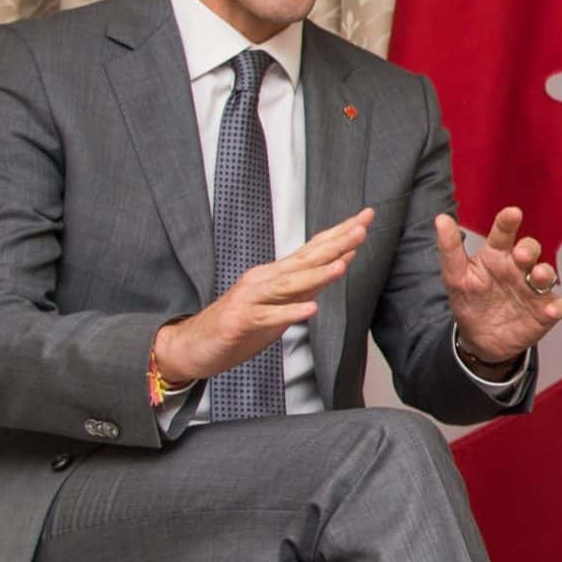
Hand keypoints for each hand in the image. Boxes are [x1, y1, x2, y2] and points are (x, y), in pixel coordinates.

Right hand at [153, 209, 370, 387]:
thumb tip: (341, 263)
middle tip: (361, 229)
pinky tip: (310, 308)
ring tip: (341, 266)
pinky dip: (290, 312)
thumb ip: (308, 284)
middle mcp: (264, 279)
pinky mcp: (241, 321)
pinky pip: (269, 316)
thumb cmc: (242, 323)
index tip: (366, 217)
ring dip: (315, 275)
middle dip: (335, 244)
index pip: (313, 249)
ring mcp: (251, 298)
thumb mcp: (282, 302)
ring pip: (288, 284)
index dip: (340, 234)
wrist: (195, 345)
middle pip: (305, 259)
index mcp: (276, 274)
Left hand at [439, 206, 561, 367]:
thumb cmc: (470, 301)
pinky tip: (551, 309)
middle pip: (530, 250)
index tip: (512, 213)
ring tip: (538, 276)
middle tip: (520, 255)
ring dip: (545, 273)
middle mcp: (518, 269)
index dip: (507, 222)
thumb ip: (450, 249)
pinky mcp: (544, 312)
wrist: (479, 339)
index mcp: (497, 256)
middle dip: (529, 249)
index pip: (503, 234)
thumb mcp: (455, 276)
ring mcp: (533, 290)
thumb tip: (441, 219)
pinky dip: (557, 306)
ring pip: (547, 274)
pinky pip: (557, 306)